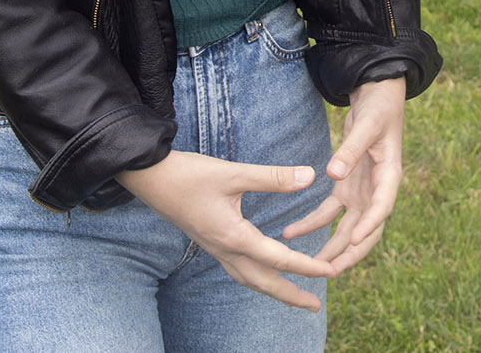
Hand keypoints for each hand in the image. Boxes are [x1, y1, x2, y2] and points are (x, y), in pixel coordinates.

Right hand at [118, 151, 335, 309]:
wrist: (150, 179)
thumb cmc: (190, 175)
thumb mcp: (233, 173)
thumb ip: (273, 177)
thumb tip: (310, 176)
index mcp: (234, 237)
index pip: (278, 259)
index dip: (307, 267)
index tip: (330, 273)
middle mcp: (225, 250)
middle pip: (263, 282)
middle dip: (291, 295)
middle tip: (316, 306)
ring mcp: (216, 249)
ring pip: (249, 279)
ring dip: (274, 289)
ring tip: (295, 297)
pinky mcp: (211, 243)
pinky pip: (238, 269)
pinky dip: (257, 276)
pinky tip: (265, 272)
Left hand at [282, 77, 405, 276]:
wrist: (377, 99)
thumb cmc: (378, 110)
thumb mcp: (367, 125)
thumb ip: (350, 150)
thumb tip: (332, 174)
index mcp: (389, 177)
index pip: (381, 208)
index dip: (368, 227)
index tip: (351, 243)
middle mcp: (376, 191)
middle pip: (366, 230)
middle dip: (349, 253)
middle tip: (329, 272)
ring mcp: (361, 192)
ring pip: (346, 229)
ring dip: (330, 248)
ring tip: (309, 265)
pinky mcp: (345, 189)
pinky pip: (328, 213)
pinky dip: (311, 224)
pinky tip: (290, 232)